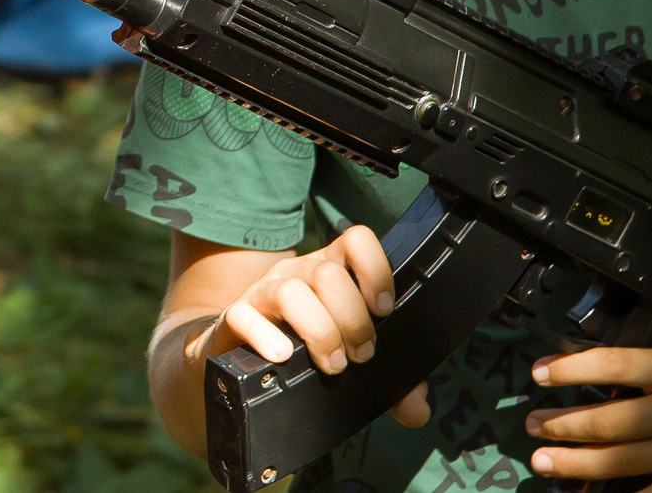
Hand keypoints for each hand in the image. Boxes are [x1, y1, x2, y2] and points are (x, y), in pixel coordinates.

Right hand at [197, 225, 427, 426]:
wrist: (242, 360)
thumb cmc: (306, 351)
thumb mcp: (350, 353)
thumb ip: (390, 381)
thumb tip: (416, 410)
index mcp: (330, 270)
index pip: (355, 241)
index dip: (375, 271)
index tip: (384, 311)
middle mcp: (296, 274)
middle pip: (327, 275)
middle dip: (353, 321)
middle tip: (361, 355)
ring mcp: (262, 292)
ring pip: (291, 292)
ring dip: (320, 333)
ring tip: (331, 365)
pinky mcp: (235, 317)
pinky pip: (244, 316)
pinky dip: (267, 337)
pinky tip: (283, 357)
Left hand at [526, 340, 651, 492]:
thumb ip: (648, 368)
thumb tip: (590, 373)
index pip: (616, 366)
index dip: (572, 370)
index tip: (538, 372)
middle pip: (611, 422)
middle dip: (563, 424)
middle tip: (531, 424)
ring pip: (623, 462)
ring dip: (576, 461)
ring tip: (541, 458)